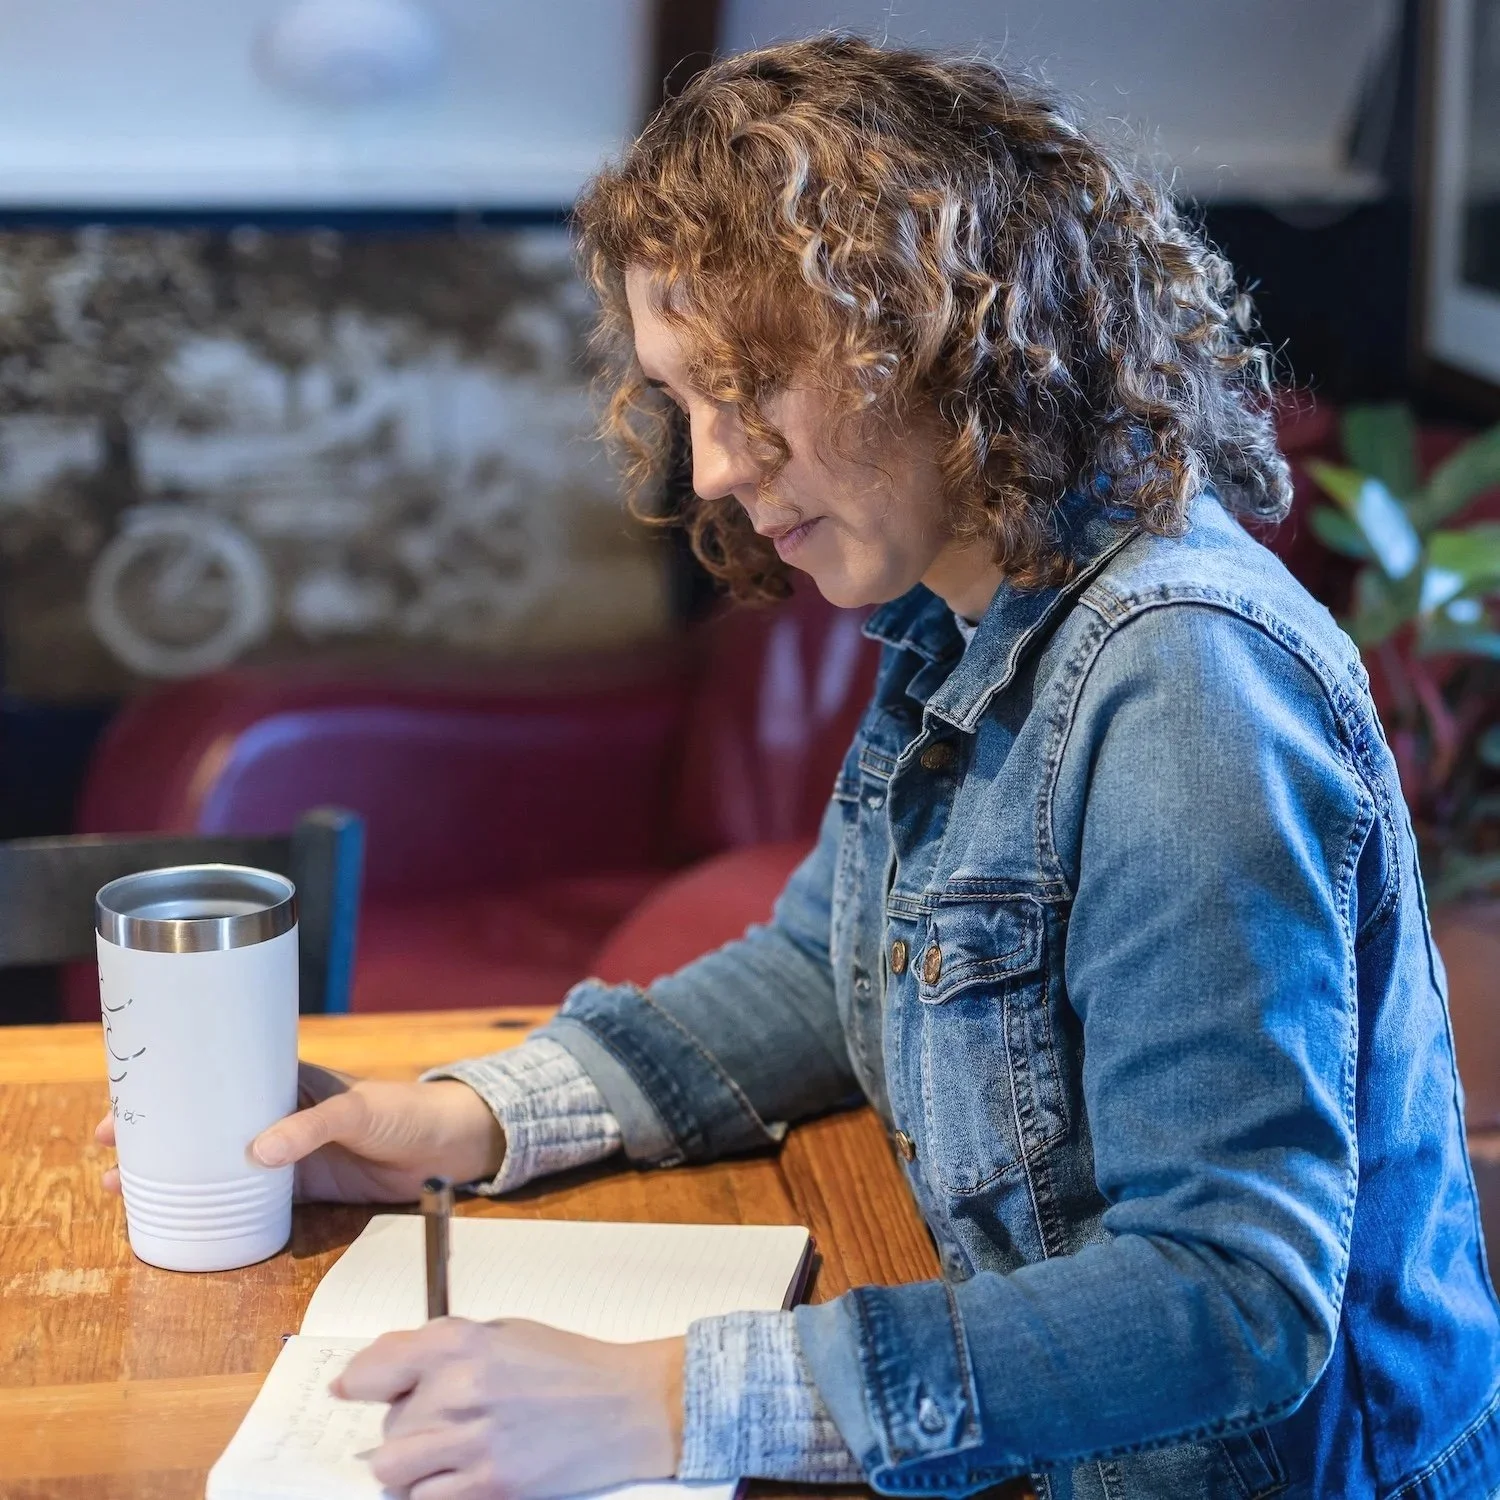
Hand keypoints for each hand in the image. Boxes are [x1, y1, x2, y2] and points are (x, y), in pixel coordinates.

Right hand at [93, 1062, 504, 1202]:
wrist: (447, 1148)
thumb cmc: (407, 1111)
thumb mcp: (359, 1110)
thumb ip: (312, 1127)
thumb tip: (257, 1152)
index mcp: (284, 1080)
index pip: (215, 1079)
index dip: (167, 1091)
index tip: (121, 1108)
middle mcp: (275, 1115)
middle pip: (202, 1124)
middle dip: (153, 1137)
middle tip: (104, 1155)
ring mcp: (284, 1154)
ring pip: (215, 1164)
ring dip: (174, 1176)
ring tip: (124, 1192)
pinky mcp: (300, 1189)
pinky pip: (245, 1200)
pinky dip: (213, 1208)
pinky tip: (182, 1220)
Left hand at [335, 1318, 685, 1499]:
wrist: (626, 1407)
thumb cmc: (568, 1366)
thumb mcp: (503, 1334)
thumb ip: (440, 1348)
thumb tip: (376, 1370)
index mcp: (462, 1343)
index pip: (374, 1369)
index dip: (360, 1382)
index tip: (354, 1389)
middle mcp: (460, 1391)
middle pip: (388, 1425)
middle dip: (408, 1424)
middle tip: (444, 1417)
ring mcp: (473, 1445)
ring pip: (394, 1470)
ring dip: (412, 1463)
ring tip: (446, 1450)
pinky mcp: (490, 1489)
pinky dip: (434, 1491)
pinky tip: (462, 1472)